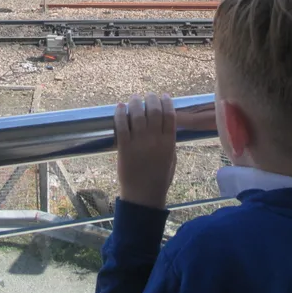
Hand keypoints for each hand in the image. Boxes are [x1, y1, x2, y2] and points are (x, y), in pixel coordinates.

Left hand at [114, 92, 176, 209]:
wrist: (143, 196)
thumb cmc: (159, 179)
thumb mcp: (171, 159)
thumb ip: (169, 141)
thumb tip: (165, 124)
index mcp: (169, 143)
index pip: (170, 115)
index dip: (167, 102)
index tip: (164, 96)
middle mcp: (155, 140)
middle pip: (154, 111)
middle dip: (151, 99)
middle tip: (148, 96)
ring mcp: (139, 143)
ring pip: (138, 115)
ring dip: (136, 103)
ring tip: (134, 98)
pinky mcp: (124, 147)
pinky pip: (122, 125)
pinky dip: (121, 113)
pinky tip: (120, 106)